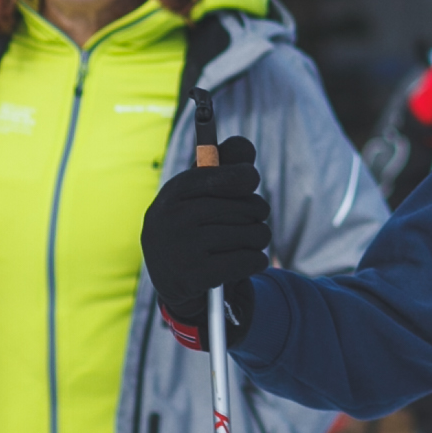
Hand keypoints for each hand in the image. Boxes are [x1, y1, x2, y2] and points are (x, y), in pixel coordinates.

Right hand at [142, 134, 271, 341]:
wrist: (174, 285)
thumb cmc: (194, 231)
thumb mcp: (199, 198)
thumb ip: (222, 169)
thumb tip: (244, 147)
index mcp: (172, 194)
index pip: (216, 175)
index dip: (241, 176)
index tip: (251, 180)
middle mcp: (171, 218)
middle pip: (244, 206)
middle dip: (256, 213)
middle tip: (253, 220)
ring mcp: (181, 248)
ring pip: (251, 233)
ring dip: (260, 238)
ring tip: (251, 242)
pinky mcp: (194, 277)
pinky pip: (248, 260)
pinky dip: (257, 261)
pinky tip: (252, 261)